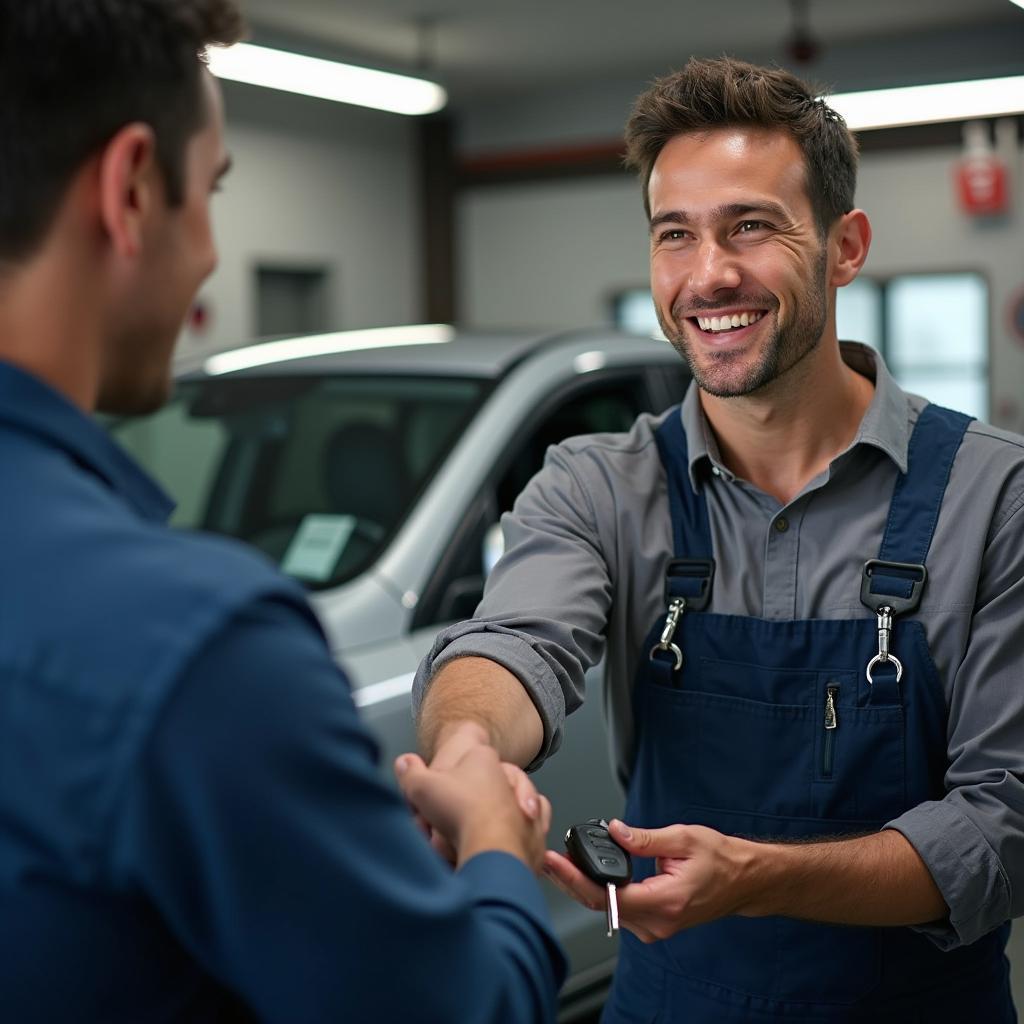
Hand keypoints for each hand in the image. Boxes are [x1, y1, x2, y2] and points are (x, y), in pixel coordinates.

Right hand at [395, 744, 551, 871]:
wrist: (493, 849)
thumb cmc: (460, 812)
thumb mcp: (422, 788)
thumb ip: (411, 773)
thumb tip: (403, 761)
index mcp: (484, 758)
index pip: (470, 756)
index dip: (451, 772)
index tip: (440, 790)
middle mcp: (510, 778)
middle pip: (492, 781)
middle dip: (476, 794)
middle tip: (455, 813)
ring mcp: (528, 806)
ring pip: (517, 801)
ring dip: (504, 810)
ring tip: (480, 828)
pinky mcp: (536, 834)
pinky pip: (532, 828)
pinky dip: (521, 832)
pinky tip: (505, 841)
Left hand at [543, 820, 755, 942]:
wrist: (743, 880)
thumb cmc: (720, 859)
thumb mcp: (684, 838)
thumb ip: (646, 837)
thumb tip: (614, 831)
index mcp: (666, 901)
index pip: (609, 896)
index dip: (576, 879)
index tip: (555, 862)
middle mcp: (658, 922)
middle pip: (601, 906)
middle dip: (571, 881)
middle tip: (546, 858)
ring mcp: (654, 928)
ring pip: (607, 910)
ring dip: (582, 887)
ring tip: (559, 862)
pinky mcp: (652, 924)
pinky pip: (618, 910)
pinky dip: (599, 892)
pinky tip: (584, 875)